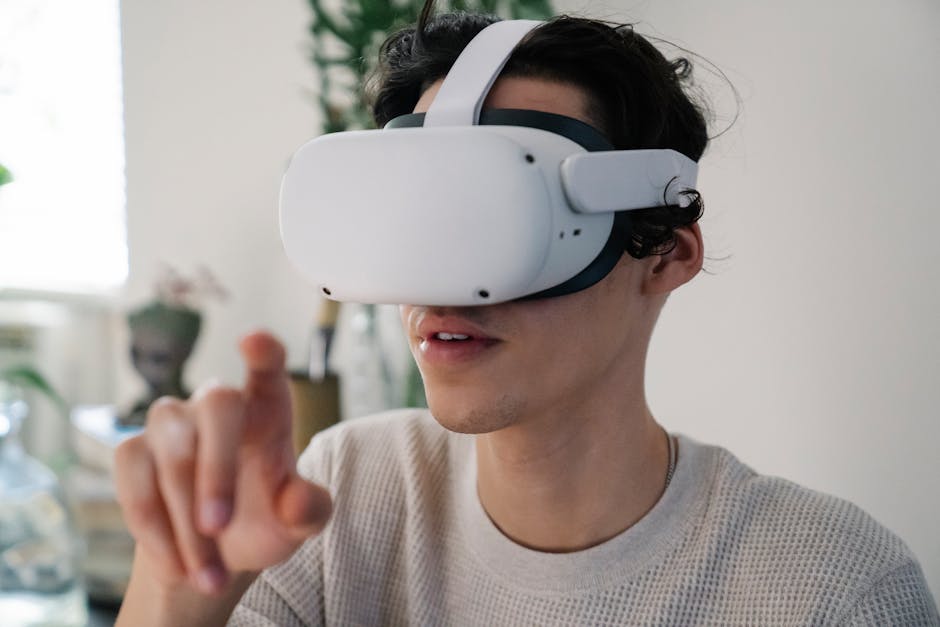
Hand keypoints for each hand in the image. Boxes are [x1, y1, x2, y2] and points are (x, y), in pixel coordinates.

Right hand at [115, 331, 331, 595]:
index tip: (255, 341)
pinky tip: (177, 561)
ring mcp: (172, 422)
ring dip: (185, 517)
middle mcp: (218, 404)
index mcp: (268, 409)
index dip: (263, 352)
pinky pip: (133, 476)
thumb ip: (308, 510)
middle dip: (216, 469)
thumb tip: (298, 501)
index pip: (268, 366)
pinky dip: (154, 525)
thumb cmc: (264, 523)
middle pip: (217, 403)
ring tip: (207, 573)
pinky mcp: (133, 452)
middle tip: (217, 529)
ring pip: (172, 449)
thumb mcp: (296, 524)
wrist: (211, 558)